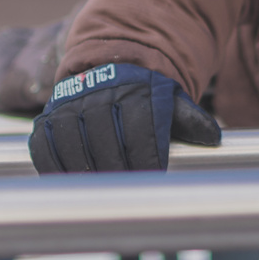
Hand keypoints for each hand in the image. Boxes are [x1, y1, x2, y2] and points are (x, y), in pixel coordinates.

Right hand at [28, 63, 220, 172]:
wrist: (107, 68)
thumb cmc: (145, 94)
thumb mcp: (170, 99)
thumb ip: (190, 119)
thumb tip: (213, 137)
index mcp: (134, 89)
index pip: (141, 128)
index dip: (148, 158)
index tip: (154, 178)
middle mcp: (99, 92)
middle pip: (106, 137)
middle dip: (119, 169)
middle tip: (128, 190)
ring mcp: (70, 103)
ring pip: (74, 141)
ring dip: (87, 171)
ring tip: (101, 191)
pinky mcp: (49, 115)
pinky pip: (45, 143)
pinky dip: (53, 166)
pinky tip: (68, 182)